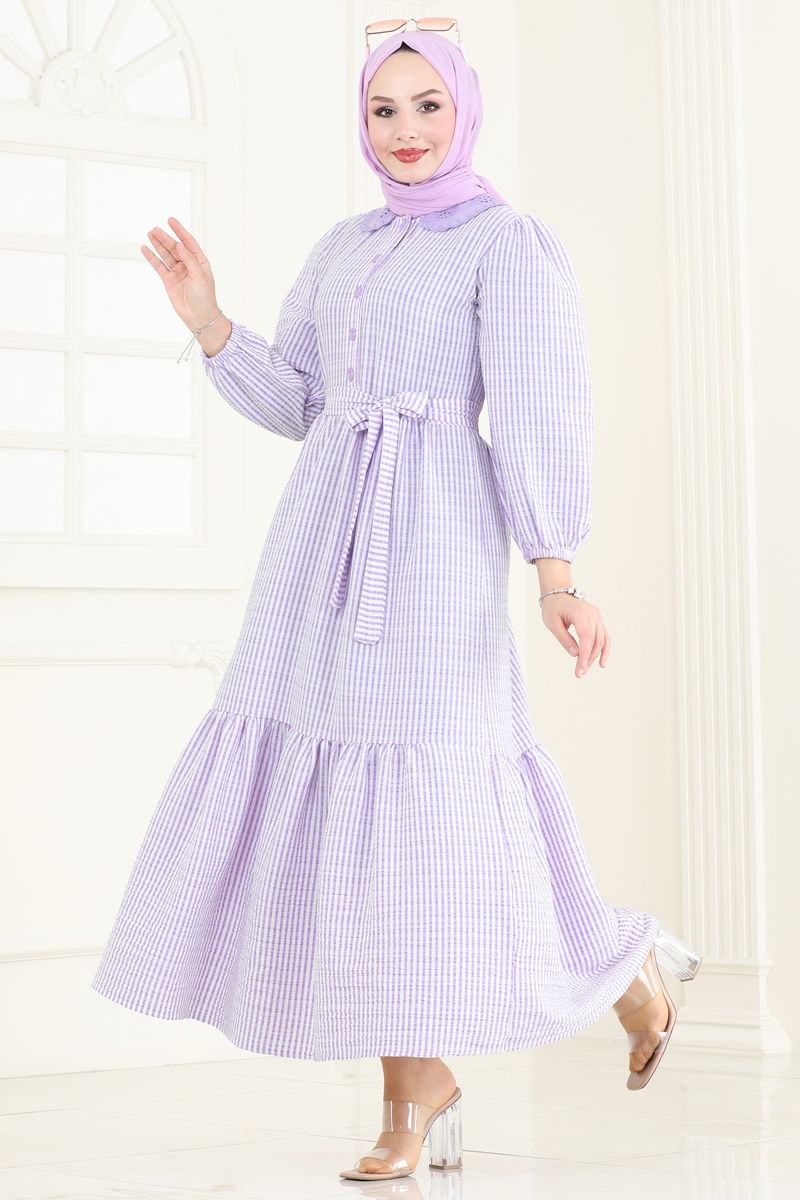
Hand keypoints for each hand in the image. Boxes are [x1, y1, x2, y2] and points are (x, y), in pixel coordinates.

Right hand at [141, 216, 220, 331]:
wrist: (199, 316)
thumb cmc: (204, 297)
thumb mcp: (199, 276)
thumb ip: (189, 260)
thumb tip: (180, 245)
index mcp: (199, 261)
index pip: (188, 242)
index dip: (180, 231)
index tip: (171, 220)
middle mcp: (188, 265)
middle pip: (174, 247)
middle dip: (165, 237)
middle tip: (155, 229)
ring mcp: (178, 272)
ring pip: (166, 255)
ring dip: (158, 244)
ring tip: (150, 233)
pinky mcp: (169, 280)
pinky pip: (159, 266)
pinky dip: (152, 257)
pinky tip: (145, 249)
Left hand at [540, 594, 609, 677]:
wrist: (558, 595)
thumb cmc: (553, 608)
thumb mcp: (552, 624)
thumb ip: (564, 639)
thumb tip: (575, 654)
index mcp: (580, 612)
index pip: (586, 637)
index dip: (585, 655)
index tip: (580, 669)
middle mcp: (593, 613)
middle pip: (595, 640)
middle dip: (588, 659)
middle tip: (579, 673)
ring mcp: (597, 616)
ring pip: (602, 640)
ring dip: (595, 656)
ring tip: (586, 669)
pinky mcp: (598, 620)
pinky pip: (604, 636)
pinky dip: (604, 649)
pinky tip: (602, 663)